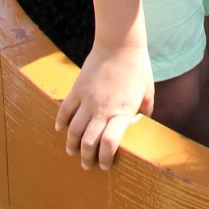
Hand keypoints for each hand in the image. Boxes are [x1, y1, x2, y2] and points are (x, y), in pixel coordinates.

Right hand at [56, 42, 154, 169]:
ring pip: (73, 131)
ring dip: (71, 145)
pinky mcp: (77, 89)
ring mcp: (87, 100)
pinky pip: (64, 110)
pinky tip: (60, 129)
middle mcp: (103, 110)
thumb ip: (146, 108)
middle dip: (86, 159)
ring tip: (72, 151)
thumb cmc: (137, 66)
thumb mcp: (147, 90)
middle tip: (87, 164)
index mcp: (122, 112)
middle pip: (88, 143)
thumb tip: (144, 120)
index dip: (106, 159)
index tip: (106, 165)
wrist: (120, 43)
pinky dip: (60, 122)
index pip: (110, 145)